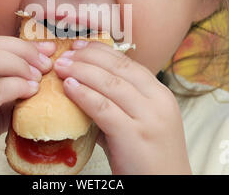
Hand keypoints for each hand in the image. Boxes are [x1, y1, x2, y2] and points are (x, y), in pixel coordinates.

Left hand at [53, 40, 191, 174]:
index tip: (81, 46)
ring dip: (82, 71)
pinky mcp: (134, 135)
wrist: (166, 186)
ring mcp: (148, 118)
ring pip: (111, 84)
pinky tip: (70, 87)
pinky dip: (84, 94)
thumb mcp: (140, 122)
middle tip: (66, 54)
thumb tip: (87, 87)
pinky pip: (103, 108)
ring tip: (62, 67)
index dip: (102, 52)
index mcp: (160, 94)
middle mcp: (158, 101)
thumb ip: (119, 104)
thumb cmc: (149, 156)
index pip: (129, 64)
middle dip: (89, 57)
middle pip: (119, 69)